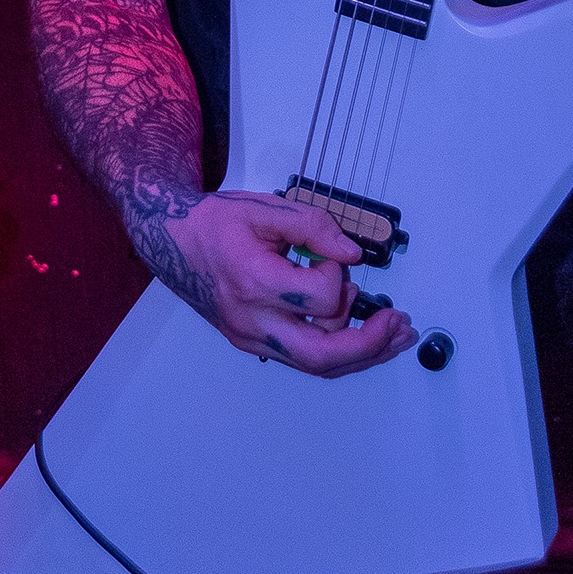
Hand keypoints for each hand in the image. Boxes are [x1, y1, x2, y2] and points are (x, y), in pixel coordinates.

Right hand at [156, 190, 417, 377]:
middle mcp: (251, 321)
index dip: (338, 277)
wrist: (171, 241)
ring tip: (393, 330)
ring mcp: (251, 338)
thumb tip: (352, 256)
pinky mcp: (254, 343)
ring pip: (315, 365)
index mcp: (252, 281)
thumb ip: (313, 227)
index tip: (333, 256)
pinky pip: (303, 358)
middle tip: (401, 326)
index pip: (318, 299)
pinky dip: (337, 351)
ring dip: (361, 352)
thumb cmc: (217, 222)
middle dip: (369, 345)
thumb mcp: (265, 208)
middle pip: (321, 356)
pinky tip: (364, 339)